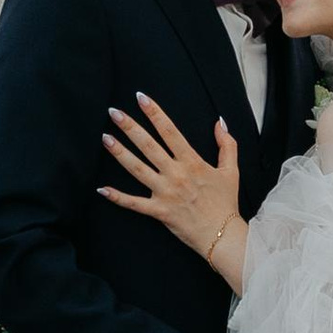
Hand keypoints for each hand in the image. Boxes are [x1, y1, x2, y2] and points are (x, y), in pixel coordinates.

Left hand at [101, 92, 241, 264]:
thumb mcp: (231, 171)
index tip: (141, 98)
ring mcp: (165, 193)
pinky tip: (102, 189)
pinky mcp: (158, 211)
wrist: (223, 235)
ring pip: (137, 169)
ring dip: (120, 153)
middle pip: (148, 146)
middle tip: (114, 112)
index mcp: (192, 162)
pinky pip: (134, 203)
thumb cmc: (226, 203)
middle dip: (130, 127)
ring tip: (105, 138)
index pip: (170, 132)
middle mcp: (176, 174)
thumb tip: (220, 122)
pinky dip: (117, 197)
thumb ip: (226, 145)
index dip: (155, 113)